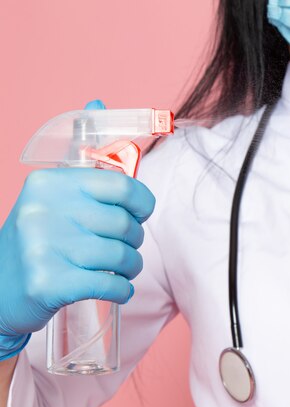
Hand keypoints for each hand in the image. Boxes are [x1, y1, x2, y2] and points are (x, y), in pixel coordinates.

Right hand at [0, 100, 155, 360]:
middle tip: (128, 245)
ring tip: (123, 267)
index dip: (143, 202)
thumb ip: (81, 152)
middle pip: (124, 224)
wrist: (0, 288)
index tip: (141, 212)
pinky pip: (109, 284)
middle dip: (135, 238)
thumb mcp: (54, 192)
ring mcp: (43, 248)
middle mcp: (43, 211)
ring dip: (131, 266)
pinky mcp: (48, 283)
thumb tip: (98, 101)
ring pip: (121, 256)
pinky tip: (117, 286)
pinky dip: (123, 289)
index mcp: (50, 183)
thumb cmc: (41, 236)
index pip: (122, 186)